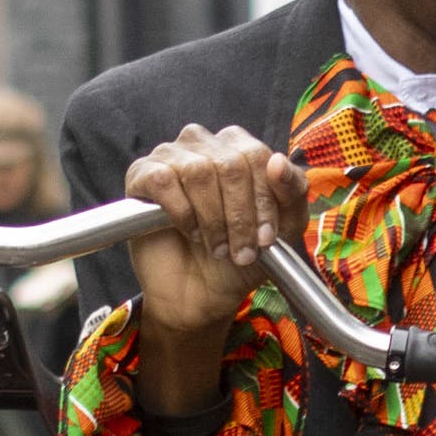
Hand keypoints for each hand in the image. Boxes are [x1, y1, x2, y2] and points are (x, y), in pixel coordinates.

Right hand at [122, 126, 306, 413]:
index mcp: (240, 147)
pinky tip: (190, 232)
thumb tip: (279, 160)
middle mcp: (205, 143)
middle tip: (241, 250)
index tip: (266, 238)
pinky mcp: (141, 175)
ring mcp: (171, 155)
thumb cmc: (243, 252)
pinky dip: (181, 213)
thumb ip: (294, 191)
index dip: (264, 200)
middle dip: (240, 216)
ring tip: (217, 246)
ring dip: (212, 219)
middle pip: (230, 164)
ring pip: (199, 172)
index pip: (257, 155)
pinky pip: (163, 180)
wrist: (203, 292)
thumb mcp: (285, 227)